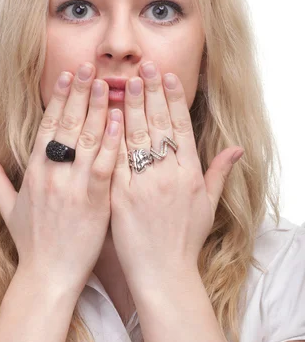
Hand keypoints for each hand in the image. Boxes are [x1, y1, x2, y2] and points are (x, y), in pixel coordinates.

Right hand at [0, 63, 122, 299]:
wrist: (49, 276)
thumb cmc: (32, 243)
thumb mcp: (9, 209)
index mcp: (34, 173)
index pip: (47, 126)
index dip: (58, 99)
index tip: (67, 76)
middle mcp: (52, 174)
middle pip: (66, 125)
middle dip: (78, 93)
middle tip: (89, 67)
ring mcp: (74, 186)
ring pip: (86, 139)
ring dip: (97, 108)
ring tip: (107, 83)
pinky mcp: (95, 201)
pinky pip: (105, 164)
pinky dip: (111, 140)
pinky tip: (120, 119)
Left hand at [109, 61, 243, 297]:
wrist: (163, 274)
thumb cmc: (185, 241)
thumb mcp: (208, 205)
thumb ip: (219, 173)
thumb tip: (237, 149)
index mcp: (190, 175)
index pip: (181, 127)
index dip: (173, 99)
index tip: (166, 76)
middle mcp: (168, 176)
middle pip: (157, 126)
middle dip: (150, 93)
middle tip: (143, 67)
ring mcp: (143, 185)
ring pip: (135, 138)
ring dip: (129, 107)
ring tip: (123, 81)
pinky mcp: (120, 197)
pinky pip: (114, 161)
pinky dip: (109, 138)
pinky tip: (104, 117)